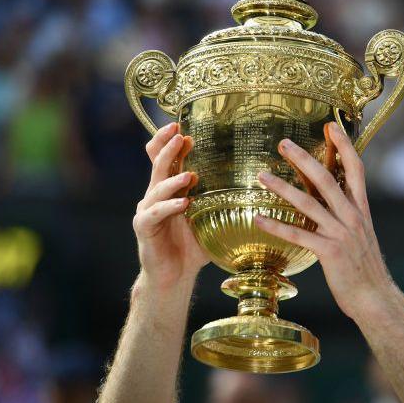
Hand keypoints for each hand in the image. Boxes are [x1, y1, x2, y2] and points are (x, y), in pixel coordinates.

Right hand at [133, 122, 208, 289]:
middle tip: (180, 135)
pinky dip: (169, 207)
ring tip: (189, 175)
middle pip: (158, 165)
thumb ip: (224, 202)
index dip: (169, 142)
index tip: (182, 127)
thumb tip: (259, 188)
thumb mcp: (211, 218)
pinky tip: (183, 204)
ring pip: (156, 188)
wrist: (174, 275)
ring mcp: (147, 210)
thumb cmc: (193, 246)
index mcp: (170, 190)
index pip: (165, 159)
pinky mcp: (144, 227)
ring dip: (173, 180)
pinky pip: (154, 214)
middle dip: (168, 149)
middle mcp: (155, 195)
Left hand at [254, 122, 395, 319]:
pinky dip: (276, 226)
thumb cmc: (365, 269)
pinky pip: (299, 235)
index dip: (345, 146)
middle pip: (328, 179)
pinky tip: (258, 219)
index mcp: (361, 210)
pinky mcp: (330, 252)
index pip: (356, 170)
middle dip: (304, 159)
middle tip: (283, 144)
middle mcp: (353, 217)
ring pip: (309, 204)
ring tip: (261, 176)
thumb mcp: (361, 236)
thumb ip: (347, 216)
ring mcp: (341, 234)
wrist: (375, 297)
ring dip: (283, 188)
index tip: (330, 127)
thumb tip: (332, 201)